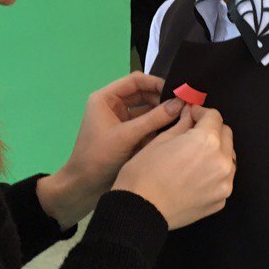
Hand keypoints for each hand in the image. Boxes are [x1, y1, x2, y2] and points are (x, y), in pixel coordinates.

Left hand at [37, 72, 185, 227]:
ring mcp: (121, 121)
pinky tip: (173, 131)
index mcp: (105, 98)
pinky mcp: (127, 136)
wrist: (84, 187)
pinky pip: (146, 126)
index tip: (178, 91)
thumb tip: (179, 103)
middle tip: (185, 106)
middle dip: (162, 100)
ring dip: (161, 114)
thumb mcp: (127, 136)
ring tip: (183, 117)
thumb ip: (153, 119)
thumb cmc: (98, 157)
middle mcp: (113, 106)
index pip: (135, 81)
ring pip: (146, 111)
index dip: (156, 83)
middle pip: (143, 94)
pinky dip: (157, 128)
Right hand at [113, 105, 235, 229]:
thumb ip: (182, 124)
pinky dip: (214, 172)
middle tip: (193, 133)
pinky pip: (224, 178)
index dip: (201, 112)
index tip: (192, 114)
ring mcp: (224, 183)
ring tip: (195, 156)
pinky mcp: (221, 200)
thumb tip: (190, 112)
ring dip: (216, 151)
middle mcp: (222, 161)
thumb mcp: (160, 140)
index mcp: (206, 141)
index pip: (214, 117)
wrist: (140, 210)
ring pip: (228, 157)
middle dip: (211, 130)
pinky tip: (195, 176)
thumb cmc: (144, 173)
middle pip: (226, 135)